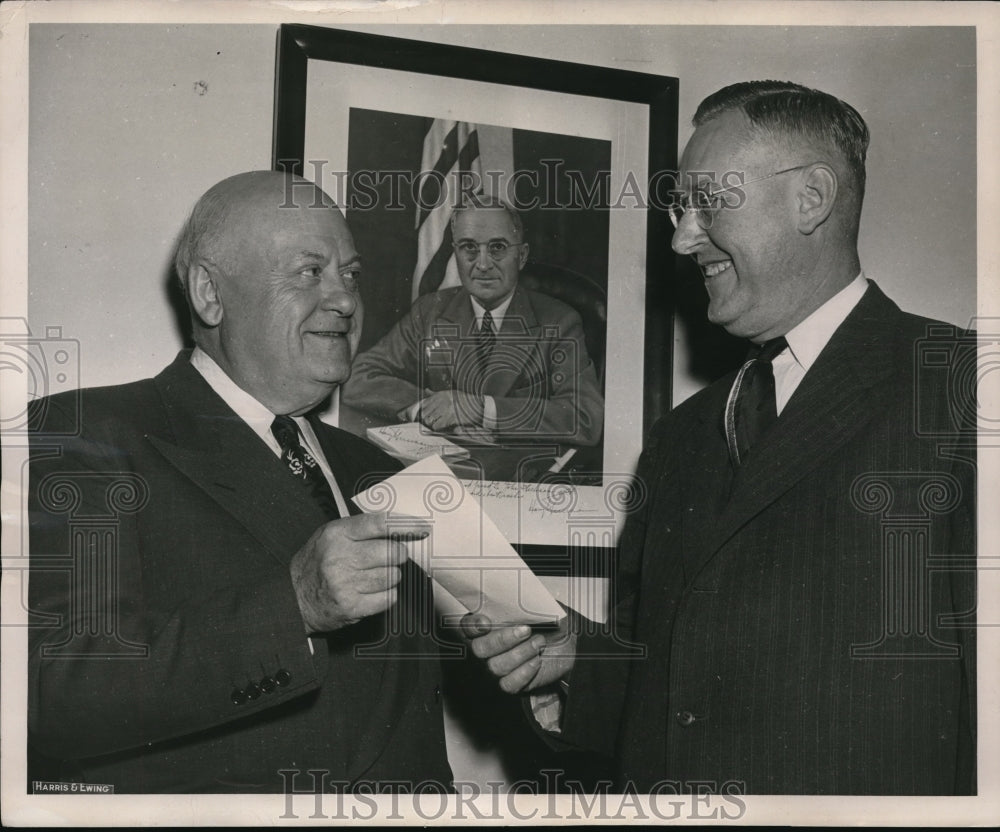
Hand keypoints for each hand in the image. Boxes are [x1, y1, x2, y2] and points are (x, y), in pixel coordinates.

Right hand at [289, 512, 428, 633]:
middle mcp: (340, 556)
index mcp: (337, 533)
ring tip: (372, 578)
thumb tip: (401, 528)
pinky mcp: (351, 607)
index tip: (423, 527)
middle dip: (397, 556)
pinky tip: (370, 593)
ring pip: (393, 576)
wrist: (291, 599)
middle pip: (393, 552)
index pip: (380, 523)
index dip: (406, 524)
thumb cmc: (316, 564)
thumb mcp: (330, 536)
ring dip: (390, 577)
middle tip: (388, 559)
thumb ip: (361, 530)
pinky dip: (385, 596)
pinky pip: (389, 598)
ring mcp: (345, 583)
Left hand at [413, 390, 483, 430]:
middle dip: (426, 419)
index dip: (419, 411)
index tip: (418, 414)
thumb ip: (436, 394)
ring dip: (432, 424)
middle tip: (432, 420)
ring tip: (439, 423)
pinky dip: (439, 427)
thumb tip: (426, 391)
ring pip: (429, 421)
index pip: (422, 404)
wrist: (478, 405)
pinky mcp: (450, 418)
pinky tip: (444, 425)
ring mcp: (445, 409)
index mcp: (439, 395)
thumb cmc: (464, 400)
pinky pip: (437, 426)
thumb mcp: (449, 393)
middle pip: (424, 414)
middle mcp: (441, 401)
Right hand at [461, 613, 576, 693]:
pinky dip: (525, 672)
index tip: (486, 622)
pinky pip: (509, 684)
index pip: (467, 627)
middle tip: (525, 630)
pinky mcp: (510, 684)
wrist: (568, 644)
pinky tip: (537, 660)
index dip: (473, 626)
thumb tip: (521, 598)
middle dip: (503, 639)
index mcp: (488, 624)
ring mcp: (497, 667)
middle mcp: (487, 647)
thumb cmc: (550, 623)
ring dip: (521, 653)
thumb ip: (525, 602)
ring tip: (539, 642)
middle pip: (479, 649)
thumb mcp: (540, 606)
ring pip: (496, 666)